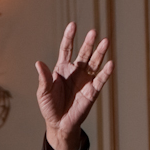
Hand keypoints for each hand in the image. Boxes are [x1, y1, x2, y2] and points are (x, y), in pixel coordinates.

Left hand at [35, 23, 112, 149]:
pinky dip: (106, 72)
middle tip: (93, 32)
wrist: (58, 124)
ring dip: (100, 53)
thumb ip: (43, 78)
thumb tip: (38, 63)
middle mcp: (76, 71)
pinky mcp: (92, 91)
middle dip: (88, 43)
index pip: (67, 49)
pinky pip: (100, 80)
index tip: (73, 25)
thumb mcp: (43, 92)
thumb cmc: (50, 107)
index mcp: (62, 68)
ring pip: (94, 63)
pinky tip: (110, 64)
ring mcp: (85, 80)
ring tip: (105, 41)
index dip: (69, 37)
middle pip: (84, 53)